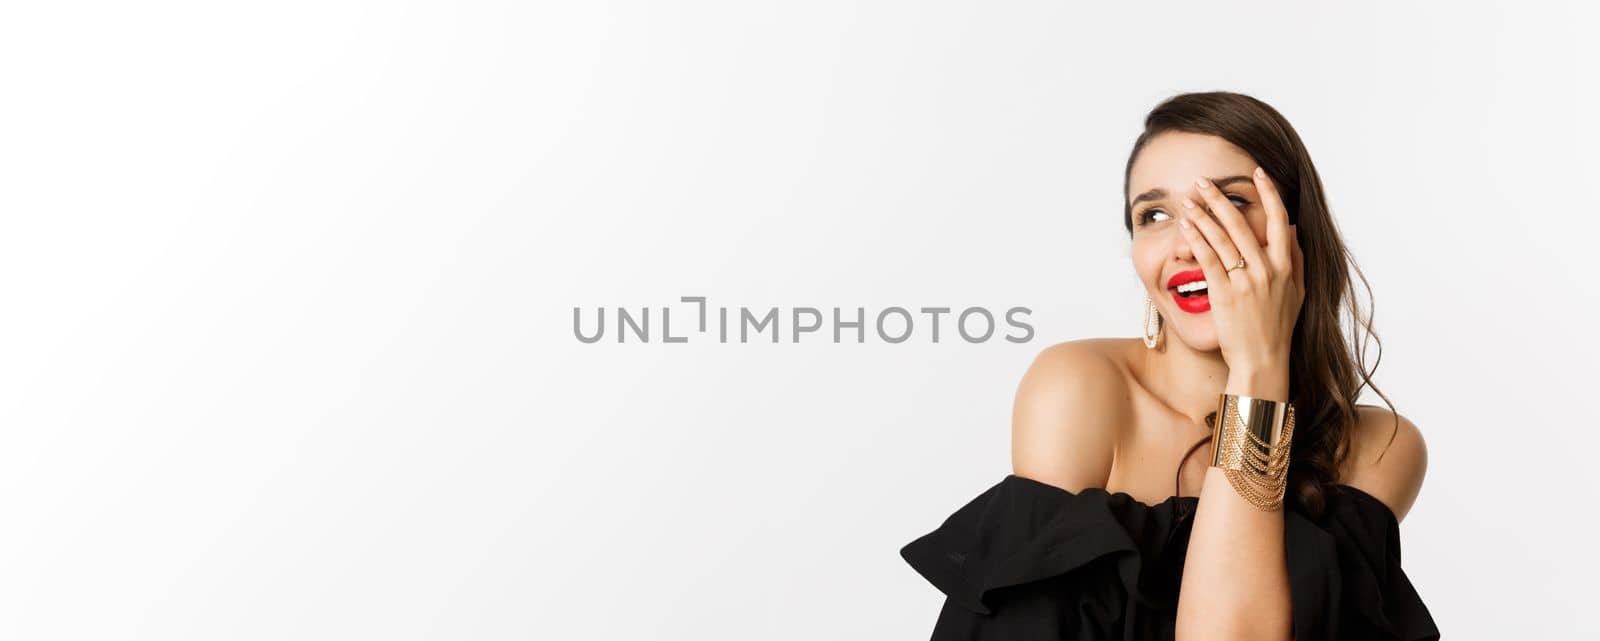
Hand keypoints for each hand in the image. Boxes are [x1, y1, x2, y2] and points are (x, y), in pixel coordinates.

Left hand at [1176, 167, 1304, 386]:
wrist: (1264, 360)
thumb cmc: (1278, 328)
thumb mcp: (1298, 292)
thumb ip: (1297, 259)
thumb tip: (1292, 228)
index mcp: (1286, 266)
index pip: (1278, 218)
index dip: (1268, 193)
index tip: (1257, 173)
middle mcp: (1267, 269)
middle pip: (1241, 223)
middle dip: (1220, 198)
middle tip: (1203, 181)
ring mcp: (1246, 281)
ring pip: (1221, 238)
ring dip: (1203, 214)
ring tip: (1189, 199)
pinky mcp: (1225, 294)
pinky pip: (1208, 260)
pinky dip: (1196, 240)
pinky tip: (1185, 226)